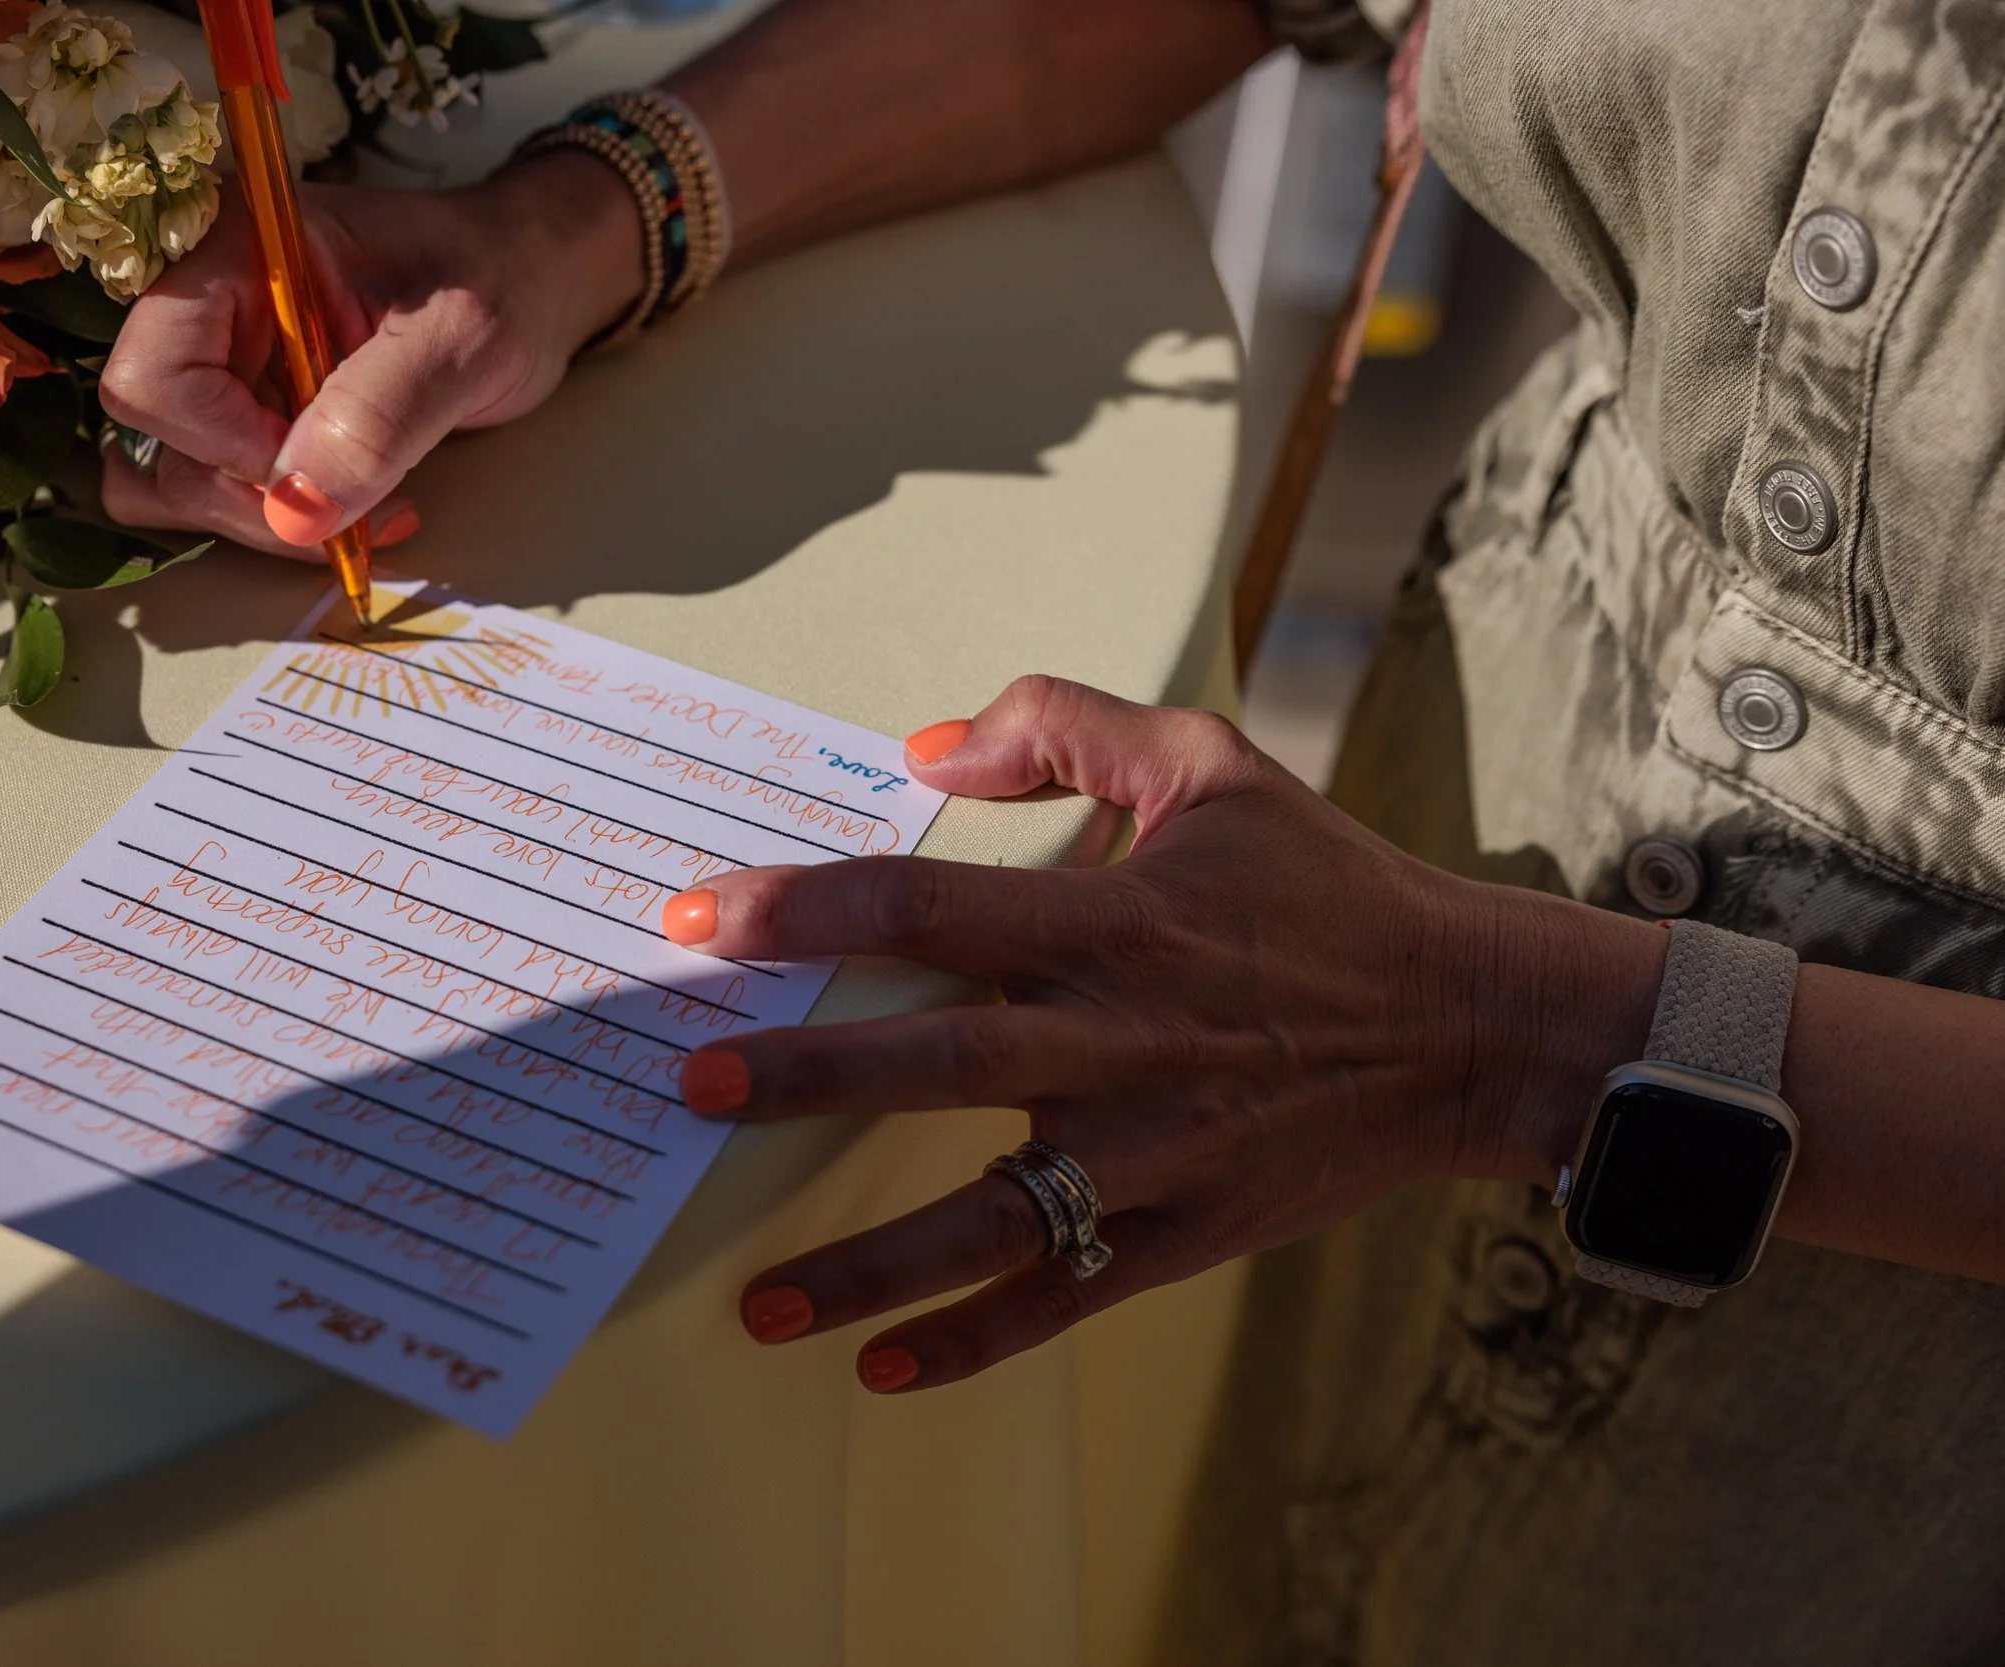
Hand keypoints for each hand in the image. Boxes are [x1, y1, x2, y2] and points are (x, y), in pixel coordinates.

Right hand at [98, 152, 643, 559]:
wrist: (530, 283)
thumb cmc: (501, 279)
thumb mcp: (458, 338)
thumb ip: (377, 415)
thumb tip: (296, 510)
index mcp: (236, 250)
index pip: (154, 373)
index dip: (224, 442)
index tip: (319, 464)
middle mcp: (209, 307)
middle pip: (158, 440)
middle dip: (254, 495)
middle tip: (365, 500)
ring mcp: (226, 364)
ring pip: (180, 478)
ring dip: (269, 519)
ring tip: (375, 505)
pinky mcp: (251, 413)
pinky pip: (227, 492)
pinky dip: (288, 520)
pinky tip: (369, 505)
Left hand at [661, 676, 1665, 1392]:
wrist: (1469, 1025)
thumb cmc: (1327, 887)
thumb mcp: (1210, 764)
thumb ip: (1066, 725)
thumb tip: (926, 748)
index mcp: (1115, 922)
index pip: (928, 907)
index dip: (806, 909)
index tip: (703, 923)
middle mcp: (1120, 1040)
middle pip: (935, 1062)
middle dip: (806, 1076)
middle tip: (692, 1083)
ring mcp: (1153, 1152)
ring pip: (988, 1218)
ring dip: (868, 1263)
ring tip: (759, 1301)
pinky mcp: (1185, 1232)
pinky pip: (1065, 1296)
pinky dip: (974, 1341)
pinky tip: (882, 1371)